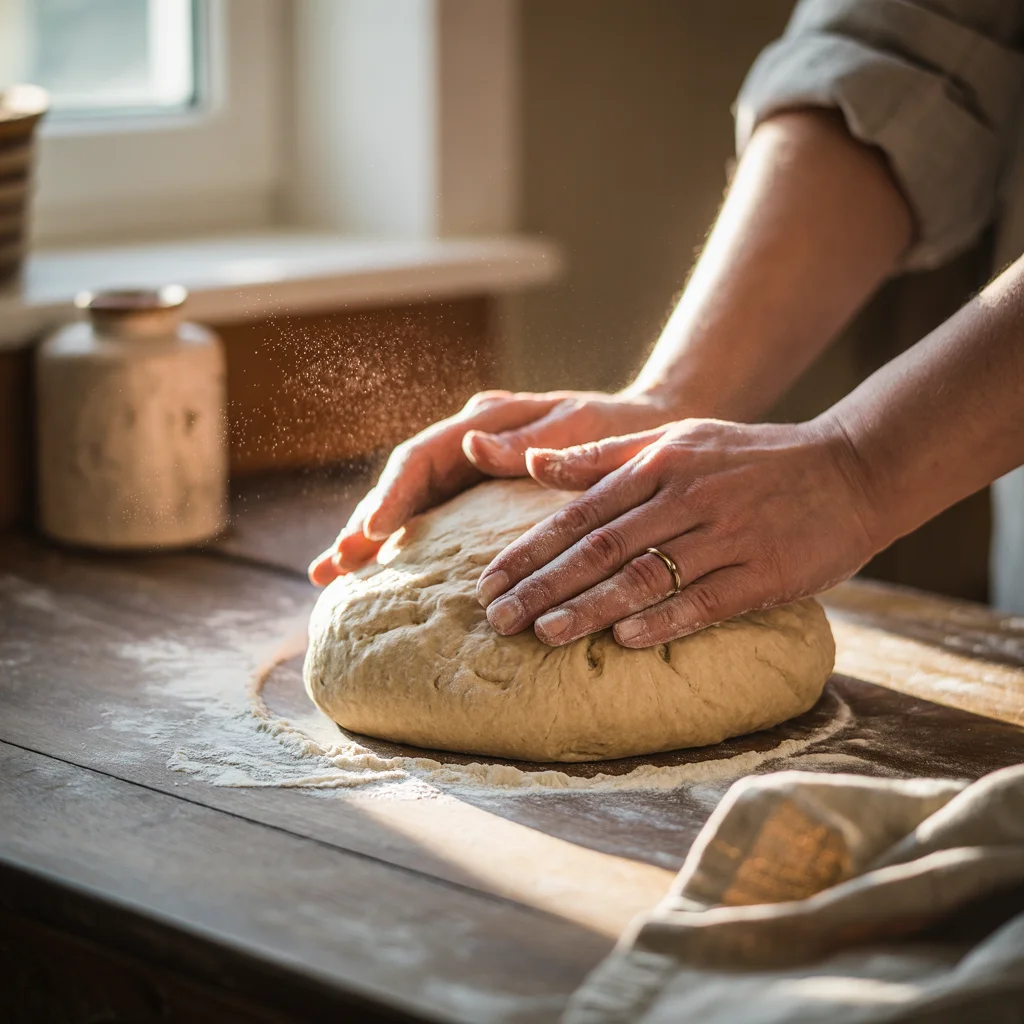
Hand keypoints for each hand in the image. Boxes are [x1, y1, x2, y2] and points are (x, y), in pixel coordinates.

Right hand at [308, 388, 677, 584]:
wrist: (646, 432)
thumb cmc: (618, 431)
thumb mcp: (580, 427)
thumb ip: (529, 438)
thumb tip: (470, 444)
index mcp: (486, 422)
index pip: (422, 456)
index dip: (393, 493)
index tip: (374, 530)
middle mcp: (468, 444)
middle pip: (403, 483)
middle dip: (365, 522)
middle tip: (332, 565)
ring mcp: (470, 470)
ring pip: (409, 503)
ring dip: (369, 537)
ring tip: (331, 575)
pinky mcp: (479, 495)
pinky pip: (431, 519)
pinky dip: (401, 544)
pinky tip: (375, 571)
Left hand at [475, 417, 879, 646]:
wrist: (852, 468)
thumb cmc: (752, 458)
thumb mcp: (678, 439)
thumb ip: (605, 456)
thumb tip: (533, 463)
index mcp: (659, 465)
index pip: (578, 514)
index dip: (529, 550)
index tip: (488, 582)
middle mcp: (686, 498)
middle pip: (601, 548)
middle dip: (543, 585)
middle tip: (498, 619)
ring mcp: (728, 536)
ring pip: (647, 576)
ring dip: (590, 608)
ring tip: (543, 635)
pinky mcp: (767, 573)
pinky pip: (707, 601)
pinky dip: (665, 621)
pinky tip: (626, 641)